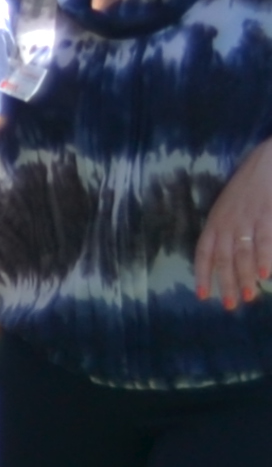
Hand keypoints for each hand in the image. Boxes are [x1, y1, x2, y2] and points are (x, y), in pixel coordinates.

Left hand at [200, 141, 271, 311]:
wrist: (266, 160)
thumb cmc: (248, 187)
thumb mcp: (228, 209)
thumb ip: (225, 232)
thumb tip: (229, 261)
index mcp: (215, 222)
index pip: (204, 252)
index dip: (202, 274)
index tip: (203, 296)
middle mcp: (228, 223)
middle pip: (224, 258)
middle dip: (226, 283)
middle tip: (230, 305)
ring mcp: (248, 219)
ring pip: (244, 253)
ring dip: (245, 277)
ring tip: (248, 296)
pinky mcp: (268, 214)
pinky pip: (267, 240)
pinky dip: (265, 258)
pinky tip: (265, 275)